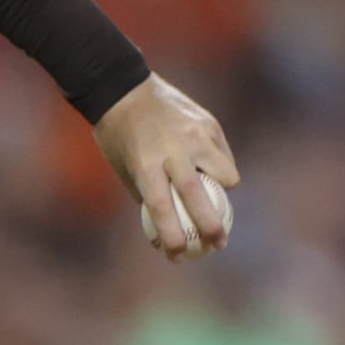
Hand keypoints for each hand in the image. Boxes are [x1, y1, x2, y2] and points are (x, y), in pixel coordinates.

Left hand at [93, 73, 239, 261]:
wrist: (123, 87)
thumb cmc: (119, 135)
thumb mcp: (124, 167)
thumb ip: (148, 194)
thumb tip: (167, 228)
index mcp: (145, 164)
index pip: (164, 209)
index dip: (174, 238)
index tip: (178, 256)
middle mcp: (173, 150)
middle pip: (201, 197)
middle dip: (213, 228)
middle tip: (218, 244)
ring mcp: (195, 135)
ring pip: (226, 176)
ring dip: (222, 191)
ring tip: (213, 195)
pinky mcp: (209, 124)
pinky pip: (224, 156)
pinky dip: (219, 166)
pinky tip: (208, 168)